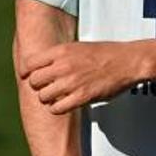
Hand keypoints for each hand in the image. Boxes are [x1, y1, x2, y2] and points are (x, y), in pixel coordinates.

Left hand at [22, 41, 142, 113]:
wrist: (128, 61)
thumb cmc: (106, 53)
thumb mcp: (79, 47)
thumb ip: (60, 55)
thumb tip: (44, 64)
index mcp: (62, 51)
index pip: (30, 63)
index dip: (27, 72)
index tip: (29, 77)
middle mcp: (63, 66)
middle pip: (34, 81)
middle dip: (39, 86)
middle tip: (48, 87)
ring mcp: (72, 82)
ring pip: (43, 96)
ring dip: (48, 99)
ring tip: (58, 96)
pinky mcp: (82, 96)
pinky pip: (57, 108)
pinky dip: (58, 108)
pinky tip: (65, 104)